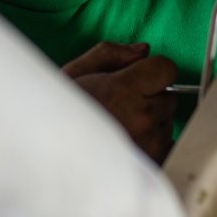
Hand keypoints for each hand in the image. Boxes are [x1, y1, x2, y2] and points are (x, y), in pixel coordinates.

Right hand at [62, 42, 177, 163]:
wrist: (47, 157)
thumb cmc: (58, 115)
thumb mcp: (74, 73)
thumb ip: (110, 54)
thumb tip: (143, 50)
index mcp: (123, 90)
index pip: (166, 69)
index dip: (153, 70)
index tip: (139, 78)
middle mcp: (141, 118)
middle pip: (169, 97)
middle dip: (151, 97)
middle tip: (122, 105)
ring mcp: (148, 145)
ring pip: (167, 123)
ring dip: (152, 123)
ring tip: (121, 128)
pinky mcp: (151, 166)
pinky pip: (167, 147)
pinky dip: (154, 146)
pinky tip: (129, 145)